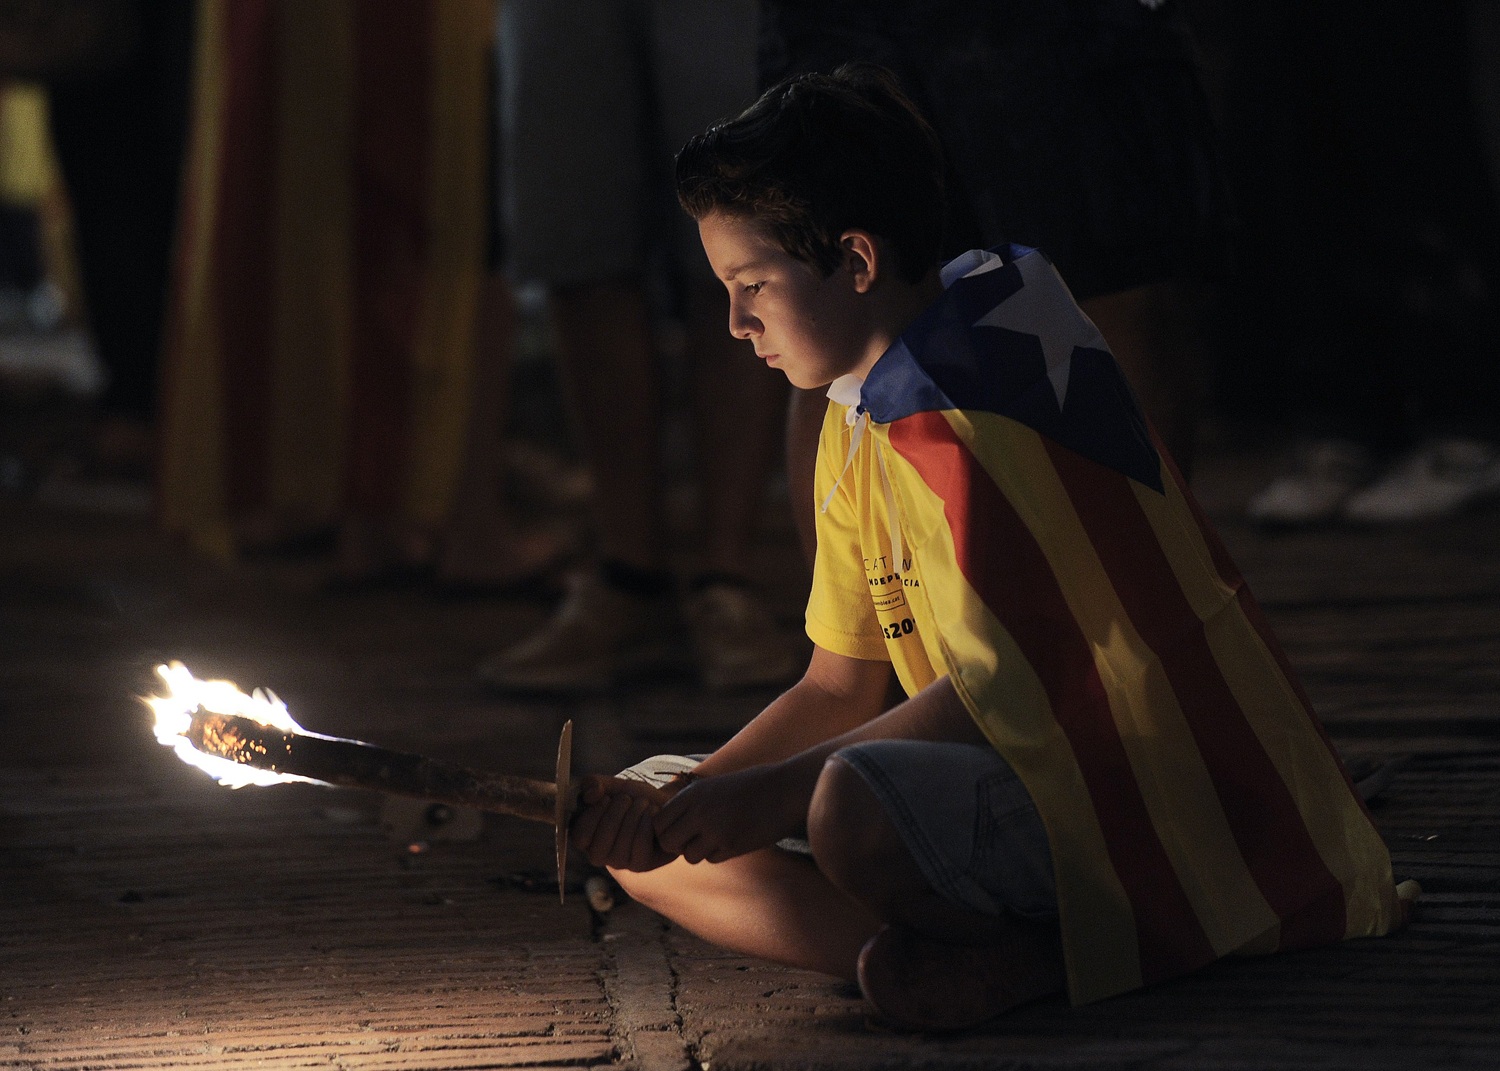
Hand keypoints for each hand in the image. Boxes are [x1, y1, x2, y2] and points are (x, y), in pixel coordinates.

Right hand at [568, 775, 675, 871]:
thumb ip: (592, 783)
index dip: (593, 815)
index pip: (580, 837)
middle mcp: (598, 854)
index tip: (606, 798)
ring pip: (623, 841)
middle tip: (627, 798)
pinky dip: (647, 822)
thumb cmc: (630, 797)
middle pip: (601, 841)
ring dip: (635, 814)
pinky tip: (652, 813)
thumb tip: (589, 795)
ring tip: (642, 803)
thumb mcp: (610, 785)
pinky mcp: (640, 864)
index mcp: (585, 837)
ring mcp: (619, 862)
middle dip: (616, 812)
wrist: (660, 804)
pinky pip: (640, 844)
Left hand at [652, 762, 810, 864]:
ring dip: (700, 852)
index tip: (681, 829)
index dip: (666, 830)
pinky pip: (713, 859)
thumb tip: (666, 829)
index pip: (658, 823)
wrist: (783, 790)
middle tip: (695, 839)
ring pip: (689, 856)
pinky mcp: (732, 845)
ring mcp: (715, 830)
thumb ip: (689, 804)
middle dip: (678, 845)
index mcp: (691, 794)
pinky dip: (720, 854)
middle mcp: (698, 811)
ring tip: (718, 837)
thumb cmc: (748, 787)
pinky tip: (734, 838)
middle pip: (668, 842)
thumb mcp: (712, 786)